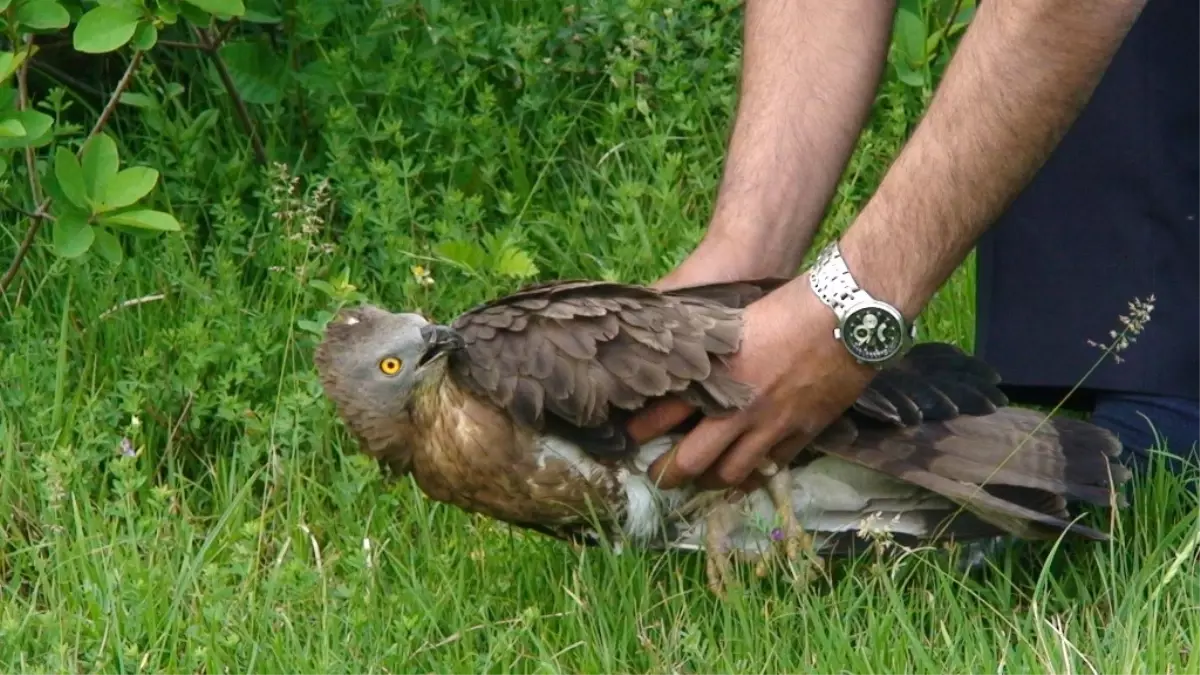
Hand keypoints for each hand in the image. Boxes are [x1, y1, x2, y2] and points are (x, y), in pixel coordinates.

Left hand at [627, 274, 877, 491]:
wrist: (845, 316)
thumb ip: (710, 348)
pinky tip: (743, 478)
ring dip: (709, 481)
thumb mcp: (735, 323)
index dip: (642, 430)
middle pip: (691, 459)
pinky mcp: (802, 433)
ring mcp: (771, 426)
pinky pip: (770, 469)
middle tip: (657, 476)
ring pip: (730, 474)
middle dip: (668, 473)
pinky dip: (752, 478)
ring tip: (699, 481)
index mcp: (715, 376)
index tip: (631, 438)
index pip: (663, 413)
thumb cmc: (788, 307)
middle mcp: (737, 408)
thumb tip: (683, 356)